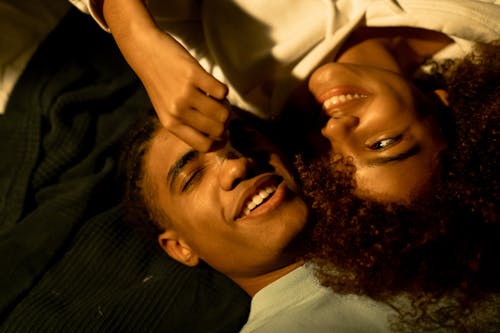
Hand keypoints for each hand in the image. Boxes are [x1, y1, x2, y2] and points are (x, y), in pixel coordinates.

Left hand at [136, 30, 230, 150]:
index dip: (219, 143)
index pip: (203, 146)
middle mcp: (177, 112)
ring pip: (223, 112)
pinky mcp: (193, 74)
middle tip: (222, 111)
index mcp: (170, 124)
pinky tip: (213, 85)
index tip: (225, 135)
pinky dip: (222, 89)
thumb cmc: (160, 83)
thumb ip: (185, 123)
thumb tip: (218, 134)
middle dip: (225, 122)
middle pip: (217, 130)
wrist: (145, 52)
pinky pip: (222, 91)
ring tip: (219, 99)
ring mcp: (185, 93)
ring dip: (226, 106)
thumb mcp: (166, 110)